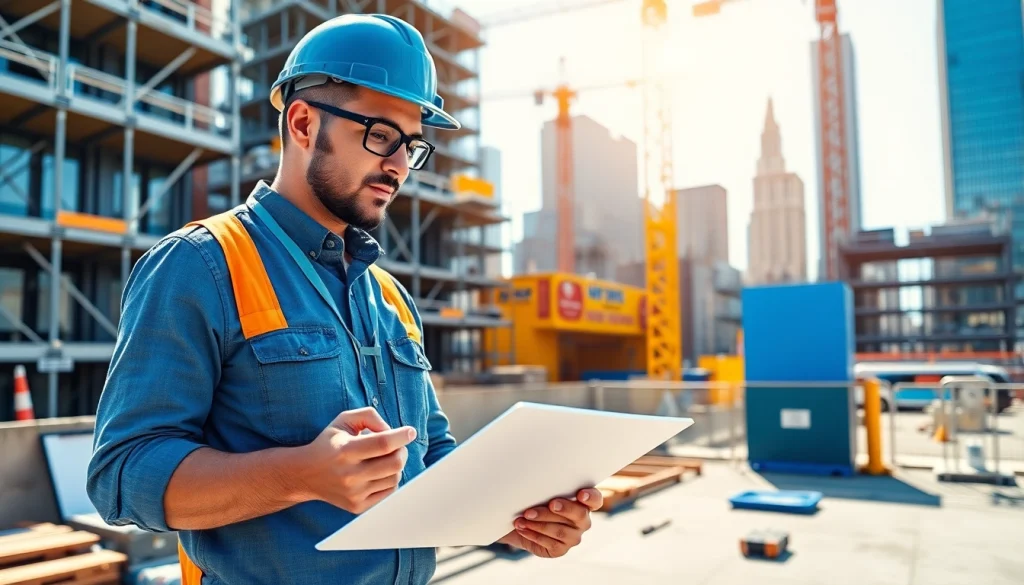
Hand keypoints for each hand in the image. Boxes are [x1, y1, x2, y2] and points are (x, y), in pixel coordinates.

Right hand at [293, 407, 415, 513]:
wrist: (305, 474)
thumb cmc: (329, 443)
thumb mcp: (344, 420)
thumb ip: (369, 416)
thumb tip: (391, 431)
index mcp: (345, 451)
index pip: (382, 444)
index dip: (401, 436)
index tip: (410, 432)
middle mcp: (349, 475)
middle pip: (394, 464)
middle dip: (402, 451)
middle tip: (397, 446)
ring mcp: (354, 494)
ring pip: (395, 478)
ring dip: (396, 466)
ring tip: (384, 459)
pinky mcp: (357, 506)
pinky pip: (389, 492)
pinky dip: (390, 480)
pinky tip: (379, 472)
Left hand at [497, 488, 602, 557]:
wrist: (521, 522)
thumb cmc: (535, 500)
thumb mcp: (542, 492)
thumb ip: (549, 487)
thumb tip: (539, 479)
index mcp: (583, 503)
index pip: (595, 499)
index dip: (591, 497)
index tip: (581, 494)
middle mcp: (582, 521)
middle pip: (579, 514)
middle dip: (564, 508)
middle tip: (551, 504)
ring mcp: (573, 537)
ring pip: (560, 531)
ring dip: (540, 523)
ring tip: (523, 518)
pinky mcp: (561, 549)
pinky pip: (550, 543)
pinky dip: (533, 534)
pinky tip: (522, 528)